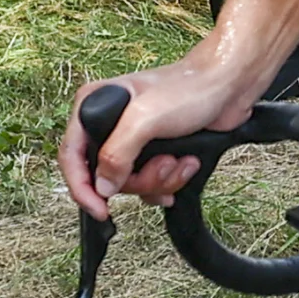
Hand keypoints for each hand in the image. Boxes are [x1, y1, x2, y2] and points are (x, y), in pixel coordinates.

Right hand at [60, 55, 259, 221]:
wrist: (228, 87)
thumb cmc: (189, 88)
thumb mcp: (145, 119)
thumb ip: (117, 153)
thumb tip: (101, 186)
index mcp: (93, 107)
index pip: (71, 157)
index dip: (81, 188)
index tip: (100, 210)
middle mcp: (108, 125)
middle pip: (106, 177)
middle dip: (139, 180)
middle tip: (164, 164)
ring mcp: (132, 140)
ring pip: (131, 184)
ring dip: (160, 180)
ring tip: (179, 160)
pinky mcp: (153, 151)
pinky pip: (151, 184)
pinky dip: (170, 181)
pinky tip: (185, 164)